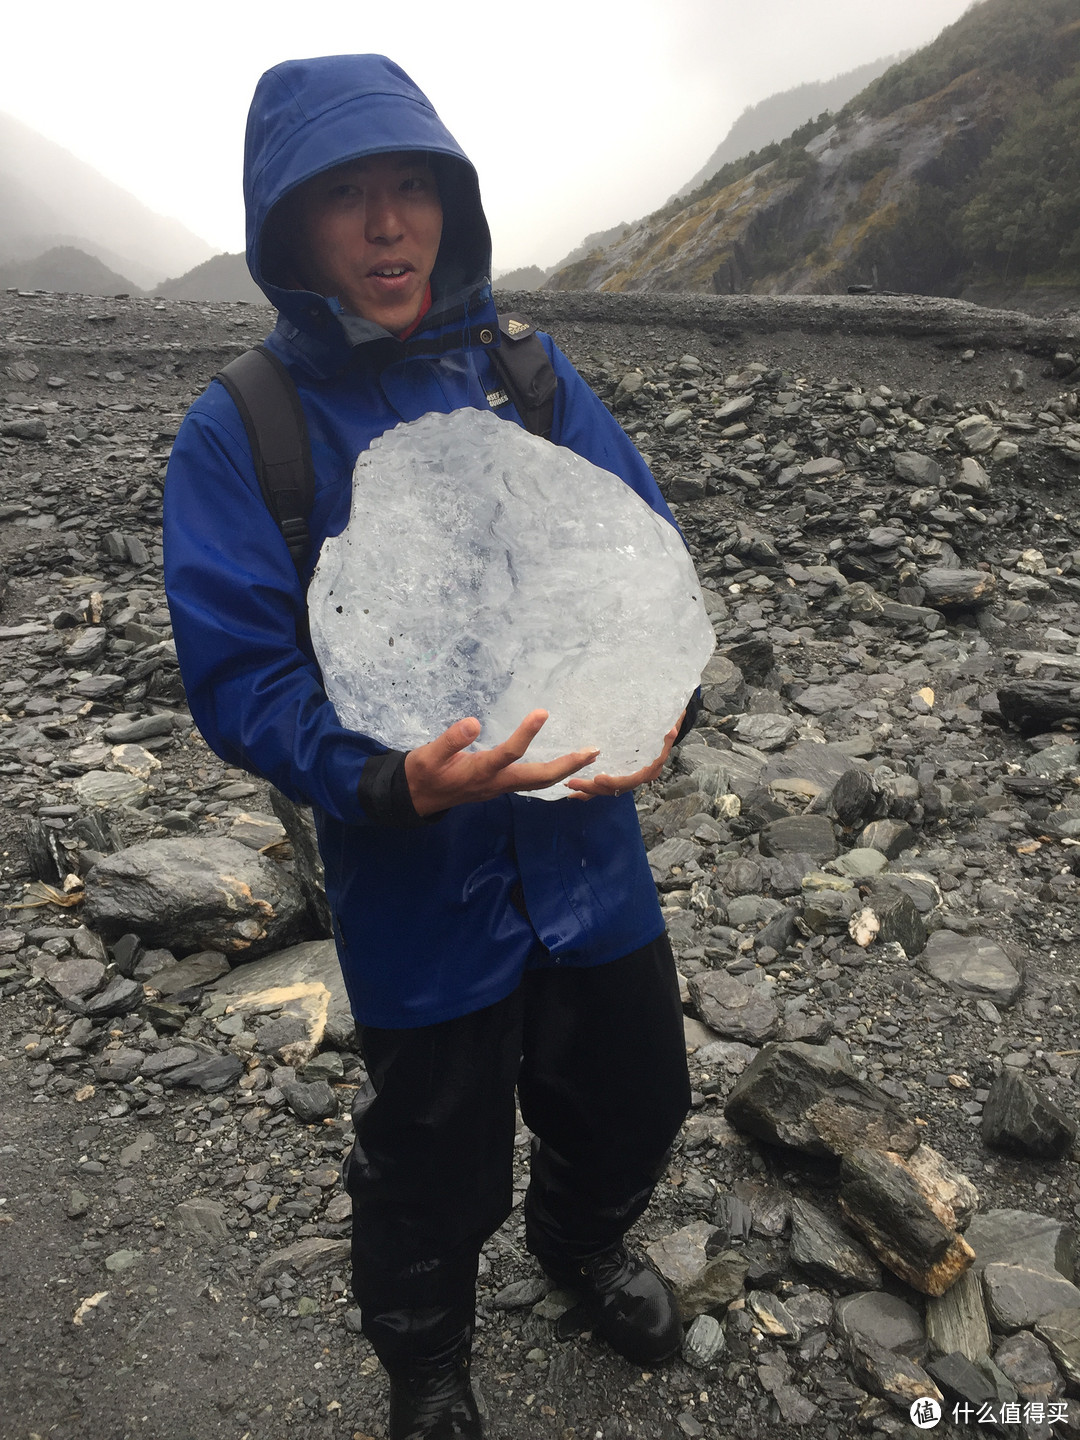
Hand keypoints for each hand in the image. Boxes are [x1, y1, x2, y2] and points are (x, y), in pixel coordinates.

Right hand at [404, 709, 599, 815]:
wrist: (417, 797)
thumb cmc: (423, 774)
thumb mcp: (428, 756)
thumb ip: (450, 740)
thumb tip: (473, 722)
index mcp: (480, 772)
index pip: (508, 754)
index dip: (526, 734)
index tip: (543, 712)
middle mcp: (496, 783)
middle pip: (539, 778)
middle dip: (567, 766)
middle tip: (593, 750)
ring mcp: (501, 787)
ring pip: (539, 783)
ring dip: (566, 771)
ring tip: (589, 756)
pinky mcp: (501, 786)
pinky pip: (533, 783)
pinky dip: (554, 775)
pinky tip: (567, 767)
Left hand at [563, 710, 683, 800]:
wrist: (665, 729)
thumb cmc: (663, 726)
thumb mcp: (667, 726)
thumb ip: (668, 731)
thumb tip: (671, 731)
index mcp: (649, 768)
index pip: (630, 780)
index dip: (615, 781)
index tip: (599, 778)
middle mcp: (638, 776)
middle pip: (614, 788)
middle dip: (593, 788)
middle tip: (572, 783)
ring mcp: (628, 777)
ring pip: (607, 789)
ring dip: (588, 790)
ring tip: (569, 787)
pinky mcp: (619, 774)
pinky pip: (604, 785)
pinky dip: (590, 788)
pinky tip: (574, 789)